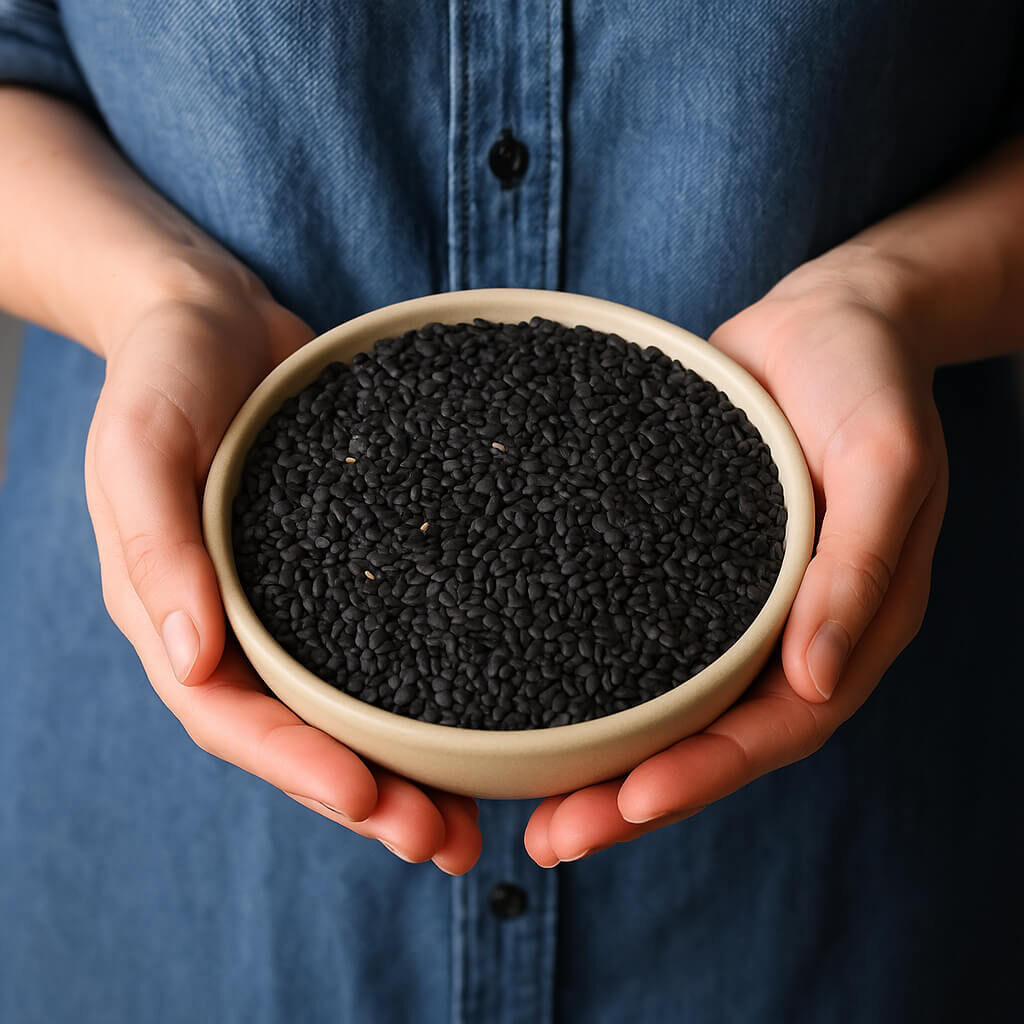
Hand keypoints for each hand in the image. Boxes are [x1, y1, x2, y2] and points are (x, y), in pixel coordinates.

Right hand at [84, 261, 480, 872]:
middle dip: (364, 797)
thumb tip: (192, 657)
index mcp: (177, 613)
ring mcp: (294, 605)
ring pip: (345, 711)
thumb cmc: (165, 372)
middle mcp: (237, 626)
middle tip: (439, 842)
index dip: (295, 767)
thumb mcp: (140, 443)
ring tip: (469, 822)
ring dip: (402, 771)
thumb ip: (156, 544)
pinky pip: (381, 647)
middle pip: (297, 737)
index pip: (232, 717)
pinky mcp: (346, 572)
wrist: (213, 316)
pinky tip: (476, 725)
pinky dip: (422, 697)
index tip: (369, 801)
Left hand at [524, 253, 948, 865]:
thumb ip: (860, 565)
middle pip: (712, 739)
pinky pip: (642, 641)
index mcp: (845, 625)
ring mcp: (732, 606)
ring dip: (608, 761)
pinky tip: (536, 702)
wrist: (825, 321)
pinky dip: (596, 684)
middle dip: (636, 797)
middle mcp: (785, 631)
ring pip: (672, 707)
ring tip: (531, 804)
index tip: (628, 805)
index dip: (707, 774)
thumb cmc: (866, 380)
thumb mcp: (886, 461)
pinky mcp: (683, 567)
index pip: (777, 728)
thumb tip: (818, 678)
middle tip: (552, 839)